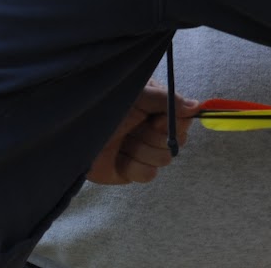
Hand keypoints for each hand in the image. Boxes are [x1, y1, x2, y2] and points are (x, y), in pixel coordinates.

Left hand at [86, 81, 200, 184]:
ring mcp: (144, 150)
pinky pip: (149, 174)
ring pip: (164, 158)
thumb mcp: (135, 95)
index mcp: (155, 106)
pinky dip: (133, 167)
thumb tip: (198, 106)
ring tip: (121, 141)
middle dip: (152, 136)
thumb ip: (166, 99)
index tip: (156, 121)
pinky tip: (118, 158)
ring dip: (140, 150)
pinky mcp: (134, 171)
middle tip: (133, 129)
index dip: (173, 122)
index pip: (184, 117)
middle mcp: (153, 128)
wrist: (72, 135)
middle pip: (178, 140)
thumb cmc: (101, 107)